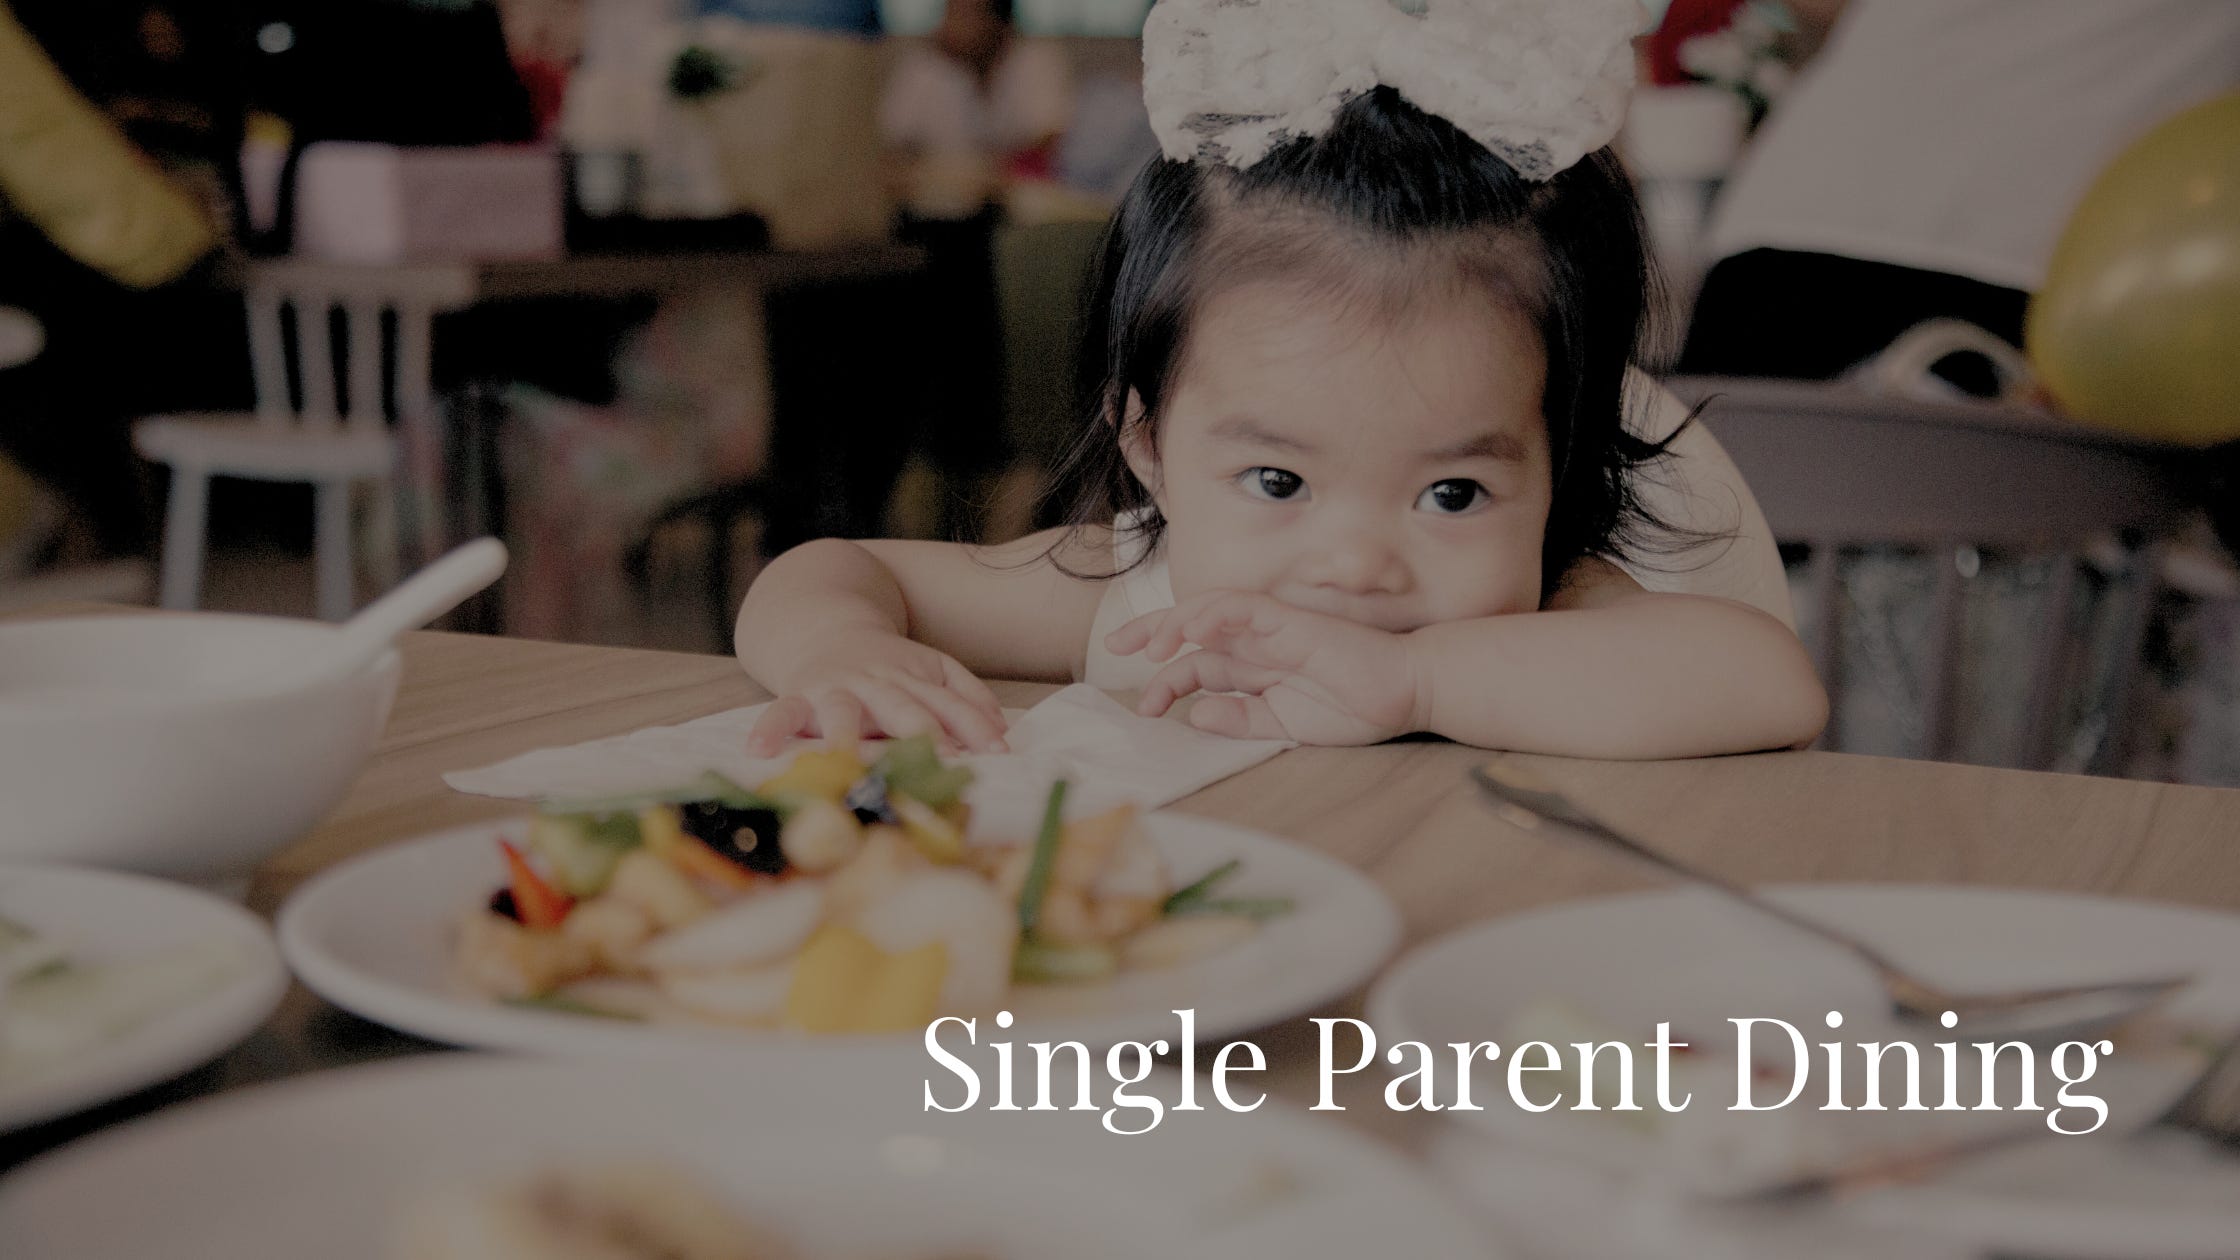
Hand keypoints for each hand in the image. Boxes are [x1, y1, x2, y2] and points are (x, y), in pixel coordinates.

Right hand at [746, 628, 1008, 756]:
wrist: (824, 625)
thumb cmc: (887, 664)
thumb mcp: (934, 669)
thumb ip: (969, 698)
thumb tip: (1003, 736)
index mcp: (914, 678)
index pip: (949, 703)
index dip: (973, 727)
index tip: (996, 754)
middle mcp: (876, 683)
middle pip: (901, 706)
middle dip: (918, 729)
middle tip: (935, 757)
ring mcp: (835, 688)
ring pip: (842, 709)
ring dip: (844, 731)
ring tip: (844, 755)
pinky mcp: (798, 695)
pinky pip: (781, 712)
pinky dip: (770, 728)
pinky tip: (759, 750)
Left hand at [1105, 591, 1421, 744]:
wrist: (1405, 692)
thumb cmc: (1352, 708)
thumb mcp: (1284, 726)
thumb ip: (1242, 721)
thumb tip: (1197, 715)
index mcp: (1253, 668)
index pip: (1197, 664)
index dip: (1165, 679)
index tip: (1144, 707)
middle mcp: (1255, 644)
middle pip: (1191, 628)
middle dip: (1150, 633)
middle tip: (1116, 649)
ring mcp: (1271, 627)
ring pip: (1209, 610)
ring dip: (1175, 622)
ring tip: (1150, 646)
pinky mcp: (1290, 620)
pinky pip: (1243, 607)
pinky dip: (1215, 613)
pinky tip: (1193, 630)